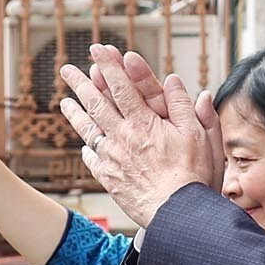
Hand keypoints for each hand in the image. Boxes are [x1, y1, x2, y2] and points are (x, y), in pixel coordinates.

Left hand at [58, 55, 221, 227]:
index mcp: (145, 123)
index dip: (109, 66)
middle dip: (81, 83)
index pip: (122, 87)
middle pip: (97, 104)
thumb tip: (175, 80)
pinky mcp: (109, 178)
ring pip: (88, 129)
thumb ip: (186, 106)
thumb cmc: (194, 176)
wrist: (177, 215)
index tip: (98, 50)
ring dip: (75, 113)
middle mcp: (123, 138)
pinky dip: (87, 147)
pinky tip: (83, 143)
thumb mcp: (200, 135)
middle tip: (67, 69)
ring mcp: (112, 158)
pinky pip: (92, 158)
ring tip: (64, 101)